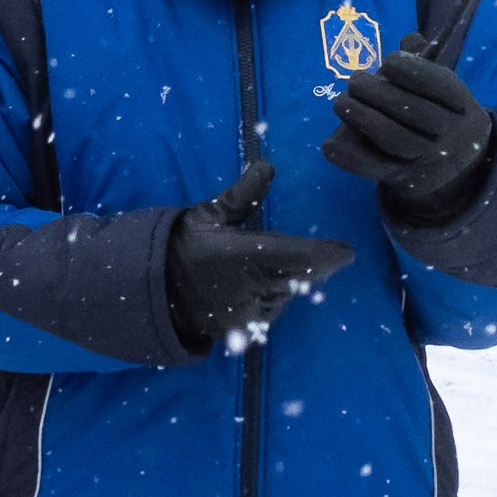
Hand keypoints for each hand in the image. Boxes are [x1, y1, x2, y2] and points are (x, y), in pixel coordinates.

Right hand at [165, 161, 355, 352]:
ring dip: (284, 282)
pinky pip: (269, 310)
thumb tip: (267, 166)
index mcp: (253, 256)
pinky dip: (268, 298)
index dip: (333, 255)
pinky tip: (247, 287)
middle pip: (303, 277)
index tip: (346, 251)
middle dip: (305, 264)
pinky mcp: (245, 330)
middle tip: (291, 251)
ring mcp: (253, 313)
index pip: (310, 258)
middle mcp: (259, 289)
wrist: (150, 292)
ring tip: (256, 268)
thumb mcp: (209, 214)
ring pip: (287, 294)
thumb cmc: (179, 246)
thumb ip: (243, 194)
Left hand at [321, 38, 496, 224]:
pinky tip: (329, 144)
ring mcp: (430, 161)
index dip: (412, 71)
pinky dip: (350, 158)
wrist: (461, 168)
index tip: (387, 61)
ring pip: (394, 140)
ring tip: (340, 103)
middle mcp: (451, 135)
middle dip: (378, 93)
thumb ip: (426, 63)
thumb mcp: (444, 90)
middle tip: (353, 80)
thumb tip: (410, 39)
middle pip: (414, 112)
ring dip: (361, 119)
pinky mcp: (407, 181)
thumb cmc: (442, 114)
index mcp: (463, 106)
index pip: (440, 86)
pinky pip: (376, 170)